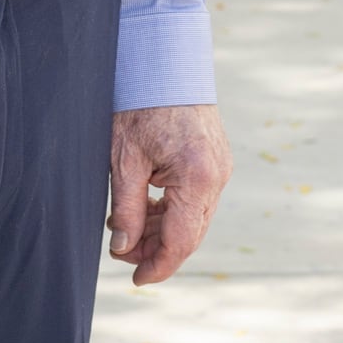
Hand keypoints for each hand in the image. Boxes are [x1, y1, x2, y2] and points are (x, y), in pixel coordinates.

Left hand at [108, 104, 231, 284]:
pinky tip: (145, 207)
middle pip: (190, 234)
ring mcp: (220, 168)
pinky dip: (172, 211)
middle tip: (121, 252)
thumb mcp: (123, 160)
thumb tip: (123, 249)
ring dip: (162, 230)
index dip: (157, 266)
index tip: (136, 280)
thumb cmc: (141, 103)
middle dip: (156, 250)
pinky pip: (197, 199)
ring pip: (194, 218)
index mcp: (196, 178)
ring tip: (126, 227)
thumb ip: (125, 210)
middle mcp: (217, 176)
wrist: (164, 62)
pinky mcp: (216, 160)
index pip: (180, 241)